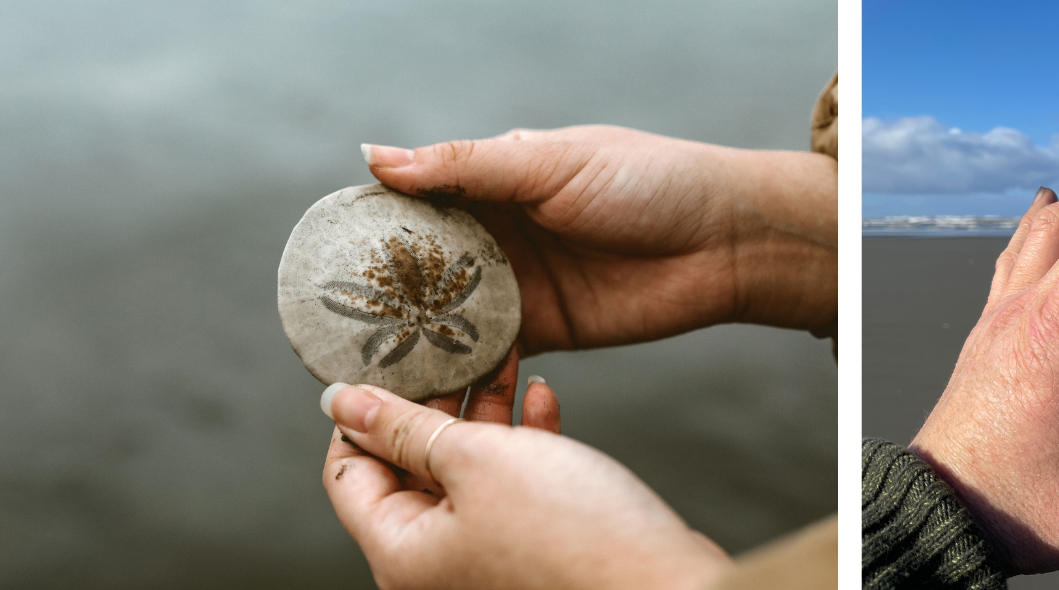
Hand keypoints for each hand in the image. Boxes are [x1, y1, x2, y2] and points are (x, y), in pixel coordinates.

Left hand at [321, 375, 729, 588]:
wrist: (666, 586)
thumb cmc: (574, 536)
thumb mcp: (479, 459)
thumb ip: (405, 427)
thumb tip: (340, 403)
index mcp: (401, 554)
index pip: (348, 471)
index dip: (362, 411)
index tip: (386, 358)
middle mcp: (435, 565)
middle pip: (408, 468)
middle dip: (434, 402)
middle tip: (449, 346)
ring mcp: (485, 559)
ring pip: (464, 472)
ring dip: (484, 413)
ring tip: (501, 358)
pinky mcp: (532, 550)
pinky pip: (509, 489)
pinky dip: (521, 443)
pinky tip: (543, 398)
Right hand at [362, 125, 836, 354]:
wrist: (727, 242)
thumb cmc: (649, 181)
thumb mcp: (550, 163)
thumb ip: (465, 167)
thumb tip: (375, 158)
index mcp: (497, 181)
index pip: (417, 201)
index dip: (371, 226)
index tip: (321, 252)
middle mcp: (502, 235)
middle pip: (423, 266)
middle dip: (380, 292)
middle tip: (328, 321)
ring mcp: (522, 286)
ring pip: (449, 314)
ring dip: (412, 335)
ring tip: (361, 362)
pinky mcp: (548, 333)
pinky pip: (490, 352)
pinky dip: (459, 366)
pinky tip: (423, 382)